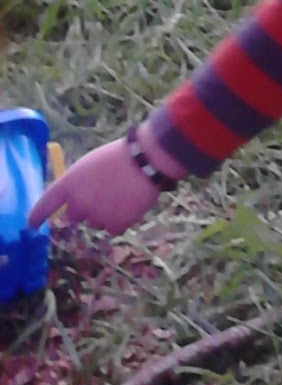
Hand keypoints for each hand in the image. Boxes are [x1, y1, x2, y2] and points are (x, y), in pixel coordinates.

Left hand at [28, 138, 161, 235]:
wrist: (147, 159)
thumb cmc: (118, 156)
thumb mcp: (90, 164)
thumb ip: (78, 184)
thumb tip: (73, 201)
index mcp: (70, 183)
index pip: (46, 204)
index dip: (36, 216)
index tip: (31, 224)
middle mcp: (79, 202)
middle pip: (71, 217)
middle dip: (82, 210)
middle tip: (99, 197)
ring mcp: (96, 215)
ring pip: (94, 222)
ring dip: (103, 214)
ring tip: (121, 195)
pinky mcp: (115, 224)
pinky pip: (112, 228)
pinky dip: (119, 219)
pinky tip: (129, 203)